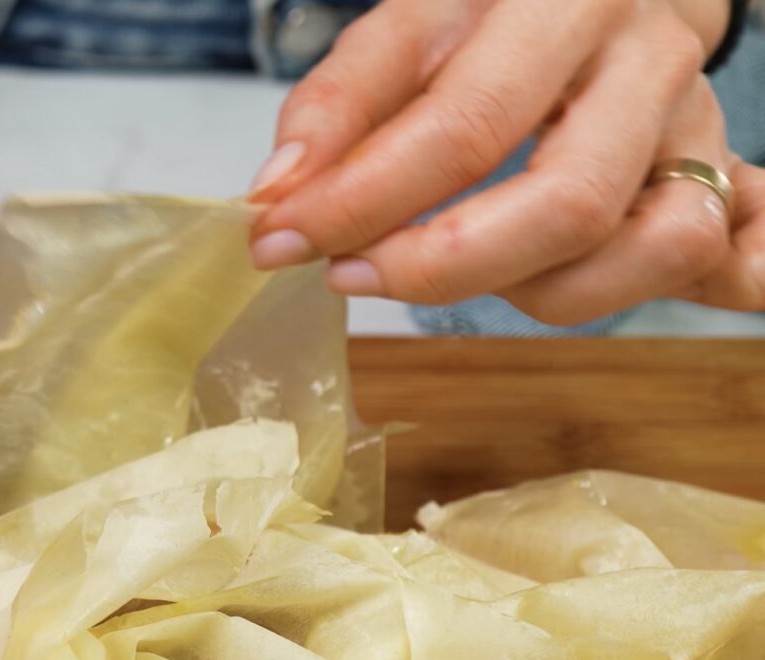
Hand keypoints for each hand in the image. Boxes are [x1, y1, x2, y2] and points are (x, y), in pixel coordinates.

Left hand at [248, 0, 762, 320]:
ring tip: (453, 270)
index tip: (283, 240)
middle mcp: (645, 60)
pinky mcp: (715, 177)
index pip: (464, 123)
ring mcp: (693, 125)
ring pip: (650, 247)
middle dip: (442, 267)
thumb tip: (278, 197)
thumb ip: (339, 104)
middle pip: (568, 202)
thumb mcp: (411, 26)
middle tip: (352, 278)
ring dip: (534, 293)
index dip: (362, 201)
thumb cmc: (496, 15)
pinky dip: (700, 287)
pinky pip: (724, 258)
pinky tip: (638, 291)